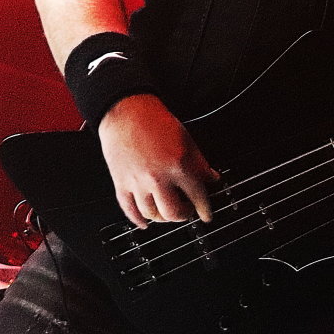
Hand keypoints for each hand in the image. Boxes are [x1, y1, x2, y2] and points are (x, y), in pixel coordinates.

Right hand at [98, 94, 217, 226]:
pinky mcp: (121, 183)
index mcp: (177, 166)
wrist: (126, 111)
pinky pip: (129, 210)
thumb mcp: (187, 140)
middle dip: (183, 215)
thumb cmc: (154, 121)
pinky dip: (138, 220)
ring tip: (167, 212)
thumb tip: (212, 178)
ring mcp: (137, 183)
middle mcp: (157, 178)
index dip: (205, 209)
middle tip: (187, 211)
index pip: (197, 197)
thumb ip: (200, 163)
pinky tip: (145, 222)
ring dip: (163, 217)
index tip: (206, 215)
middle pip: (173, 213)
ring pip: (152, 214)